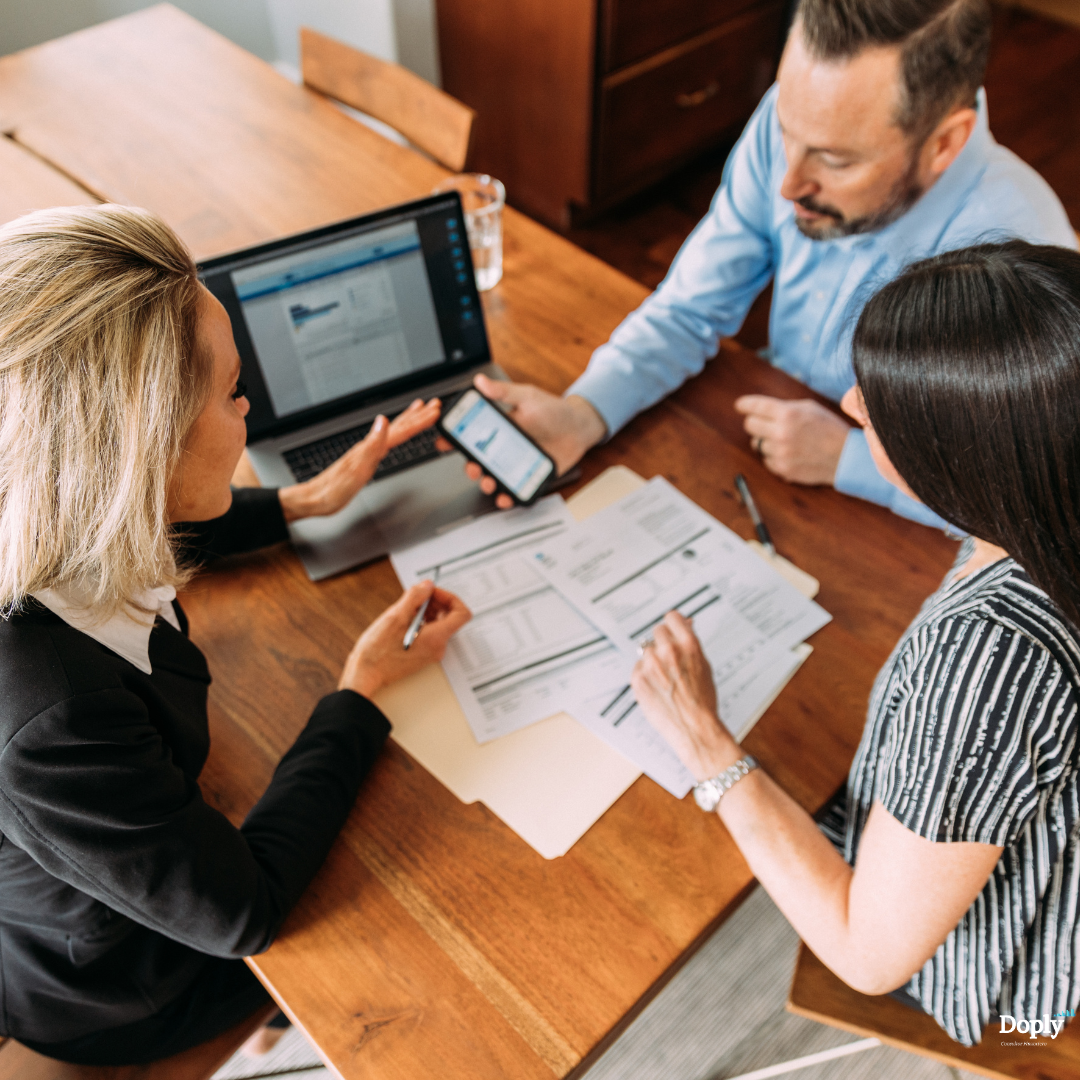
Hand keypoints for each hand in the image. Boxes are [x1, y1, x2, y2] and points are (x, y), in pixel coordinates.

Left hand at [278, 398, 440, 522]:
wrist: (315, 499)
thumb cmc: (333, 489)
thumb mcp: (356, 470)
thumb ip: (372, 445)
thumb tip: (383, 421)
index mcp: (370, 447)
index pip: (399, 430)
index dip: (418, 421)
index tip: (434, 410)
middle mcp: (369, 446)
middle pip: (397, 426)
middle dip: (417, 415)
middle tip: (434, 404)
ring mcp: (367, 451)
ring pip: (392, 431)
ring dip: (407, 420)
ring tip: (419, 410)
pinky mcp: (365, 459)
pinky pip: (386, 441)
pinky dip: (395, 433)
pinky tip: (394, 433)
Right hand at [338, 580, 471, 697]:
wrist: (366, 674)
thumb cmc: (378, 651)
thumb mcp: (396, 616)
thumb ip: (415, 597)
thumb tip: (428, 585)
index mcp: (436, 638)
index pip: (462, 613)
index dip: (449, 597)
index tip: (432, 592)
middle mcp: (438, 647)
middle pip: (450, 617)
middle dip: (436, 602)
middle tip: (417, 598)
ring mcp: (431, 653)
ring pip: (439, 624)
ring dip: (427, 611)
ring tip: (406, 609)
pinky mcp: (422, 655)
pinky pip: (430, 634)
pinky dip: (421, 622)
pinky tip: (404, 621)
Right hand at [434, 373, 606, 508]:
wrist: (580, 428)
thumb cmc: (554, 410)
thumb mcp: (527, 397)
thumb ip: (504, 392)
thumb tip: (480, 382)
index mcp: (499, 428)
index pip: (471, 435)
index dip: (453, 439)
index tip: (443, 443)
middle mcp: (504, 447)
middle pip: (478, 461)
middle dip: (470, 468)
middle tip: (473, 468)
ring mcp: (515, 463)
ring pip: (493, 477)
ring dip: (486, 483)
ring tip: (489, 483)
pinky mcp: (529, 475)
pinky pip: (514, 489)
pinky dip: (507, 496)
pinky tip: (505, 496)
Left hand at [630, 612, 741, 781]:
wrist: (694, 727)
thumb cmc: (702, 701)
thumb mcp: (704, 666)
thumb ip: (691, 644)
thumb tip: (685, 624)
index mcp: (688, 645)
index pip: (672, 617)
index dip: (673, 624)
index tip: (671, 628)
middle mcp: (668, 652)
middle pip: (657, 631)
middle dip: (663, 642)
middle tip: (669, 658)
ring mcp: (651, 665)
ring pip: (646, 651)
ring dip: (653, 660)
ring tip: (665, 679)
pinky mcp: (638, 679)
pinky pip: (638, 668)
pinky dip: (644, 675)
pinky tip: (657, 688)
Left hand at [734, 396, 850, 485]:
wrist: (844, 457)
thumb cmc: (828, 429)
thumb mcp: (809, 408)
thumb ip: (784, 407)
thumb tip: (761, 408)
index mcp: (788, 413)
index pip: (754, 406)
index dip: (744, 405)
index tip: (740, 406)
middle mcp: (781, 433)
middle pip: (749, 425)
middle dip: (755, 423)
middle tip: (764, 424)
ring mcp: (780, 452)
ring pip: (756, 444)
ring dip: (766, 441)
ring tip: (786, 440)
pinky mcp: (782, 469)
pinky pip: (766, 460)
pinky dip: (773, 456)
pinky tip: (789, 453)